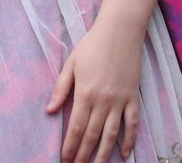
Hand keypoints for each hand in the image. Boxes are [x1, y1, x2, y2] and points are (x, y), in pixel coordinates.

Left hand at [47, 12, 142, 162]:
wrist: (120, 31)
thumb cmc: (92, 45)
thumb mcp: (71, 64)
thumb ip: (60, 89)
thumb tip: (49, 111)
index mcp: (85, 93)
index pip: (75, 127)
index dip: (69, 146)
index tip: (64, 160)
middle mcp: (103, 101)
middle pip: (91, 135)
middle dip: (82, 154)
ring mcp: (120, 101)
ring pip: (111, 134)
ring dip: (103, 154)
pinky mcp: (133, 98)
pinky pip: (132, 124)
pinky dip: (129, 140)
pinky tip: (124, 153)